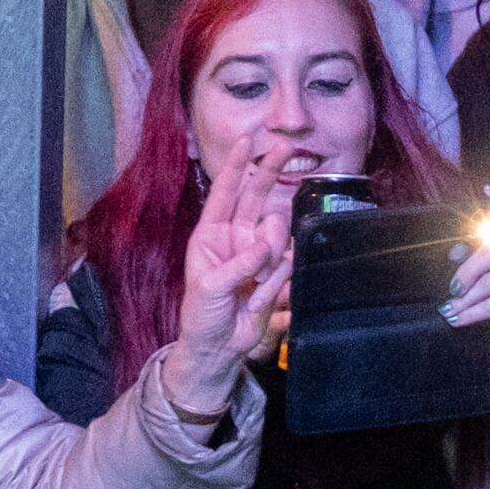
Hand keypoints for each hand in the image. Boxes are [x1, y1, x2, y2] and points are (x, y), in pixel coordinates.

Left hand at [164, 140, 300, 421]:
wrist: (219, 348)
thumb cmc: (201, 315)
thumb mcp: (210, 288)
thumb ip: (239, 265)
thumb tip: (265, 247)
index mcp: (210, 235)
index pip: (225, 193)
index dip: (236, 167)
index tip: (247, 140)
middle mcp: (234, 237)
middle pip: (257, 197)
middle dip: (269, 172)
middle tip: (285, 148)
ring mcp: (258, 253)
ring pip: (278, 235)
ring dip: (268, 264)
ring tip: (249, 292)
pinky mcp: (276, 271)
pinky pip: (288, 264)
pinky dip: (275, 284)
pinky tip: (257, 300)